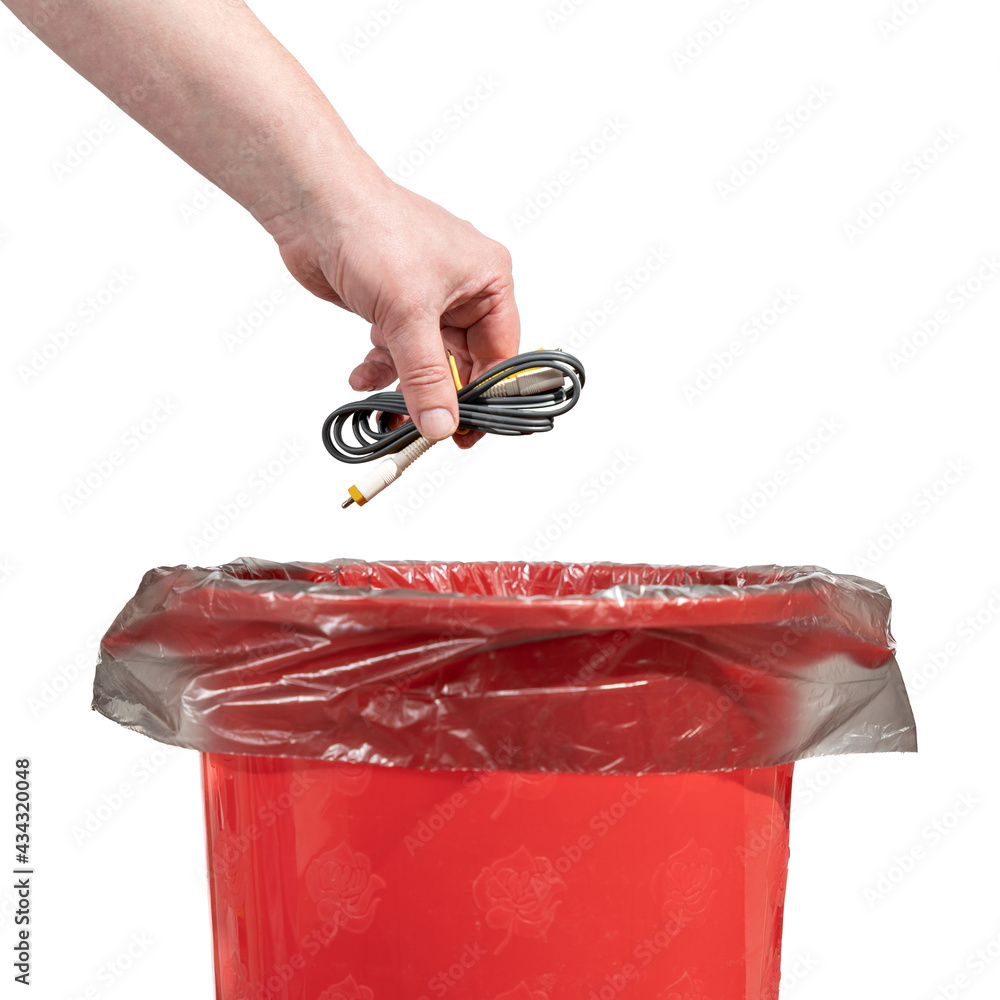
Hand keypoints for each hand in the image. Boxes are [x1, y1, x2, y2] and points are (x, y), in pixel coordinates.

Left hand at [265, 162, 520, 444]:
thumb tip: (442, 423)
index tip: (468, 431)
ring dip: (405, 385)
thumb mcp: (408, 314)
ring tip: (387, 411)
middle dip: (439, 395)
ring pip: (426, 361)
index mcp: (488, 280)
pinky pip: (397, 351)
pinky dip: (381, 368)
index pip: (500, 352)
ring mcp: (426, 298)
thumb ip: (426, 376)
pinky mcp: (393, 305)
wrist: (312, 204)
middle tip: (427, 429)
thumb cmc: (372, 229)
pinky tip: (362, 378)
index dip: (486, 395)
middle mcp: (463, 290)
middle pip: (463, 362)